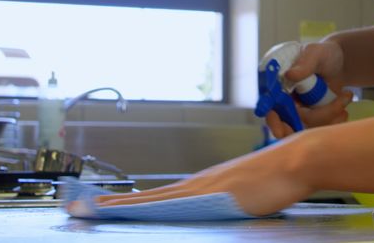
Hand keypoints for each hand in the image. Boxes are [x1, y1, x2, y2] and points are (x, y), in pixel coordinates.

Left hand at [91, 139, 314, 216]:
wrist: (296, 161)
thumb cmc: (279, 178)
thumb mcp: (246, 195)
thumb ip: (226, 205)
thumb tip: (217, 214)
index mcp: (201, 187)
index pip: (155, 199)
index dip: (126, 204)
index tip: (100, 208)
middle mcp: (196, 186)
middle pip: (146, 198)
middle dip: (111, 206)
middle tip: (77, 209)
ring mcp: (202, 189)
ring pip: (152, 201)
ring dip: (121, 207)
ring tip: (92, 211)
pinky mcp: (213, 196)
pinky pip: (173, 205)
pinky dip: (149, 209)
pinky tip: (132, 214)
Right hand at [265, 41, 353, 137]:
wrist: (341, 62)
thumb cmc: (324, 54)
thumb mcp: (315, 53)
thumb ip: (305, 63)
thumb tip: (290, 74)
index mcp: (279, 85)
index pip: (269, 107)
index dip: (273, 121)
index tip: (280, 129)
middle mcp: (286, 102)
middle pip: (289, 124)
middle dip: (305, 126)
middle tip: (325, 116)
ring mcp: (301, 112)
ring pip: (309, 127)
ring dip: (330, 114)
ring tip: (346, 95)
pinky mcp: (315, 119)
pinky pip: (322, 129)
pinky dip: (336, 120)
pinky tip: (344, 107)